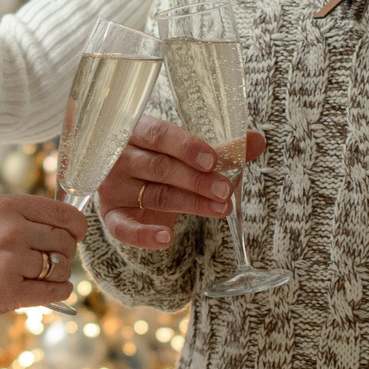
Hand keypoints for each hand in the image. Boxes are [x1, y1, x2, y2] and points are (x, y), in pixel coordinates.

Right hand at [0, 193, 86, 320]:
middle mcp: (12, 228)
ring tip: (39, 278)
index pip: (63, 213)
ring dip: (57, 275)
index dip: (76, 227)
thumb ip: (17, 218)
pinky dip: (58, 293)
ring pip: (61, 267)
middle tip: (51, 263)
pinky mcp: (9, 291)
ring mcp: (11, 259)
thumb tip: (58, 229)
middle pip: (65, 241)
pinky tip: (47, 292)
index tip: (74, 236)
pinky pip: (55, 290)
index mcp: (6, 206)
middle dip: (64, 254)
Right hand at [97, 116, 267, 248]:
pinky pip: (123, 228)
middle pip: (160, 167)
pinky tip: (167, 237)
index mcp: (137, 131)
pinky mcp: (111, 214)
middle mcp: (120, 157)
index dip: (186, 147)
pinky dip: (144, 235)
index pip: (158, 135)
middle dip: (196, 180)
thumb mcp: (186, 152)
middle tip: (226, 191)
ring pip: (155, 195)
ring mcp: (113, 186)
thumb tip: (257, 141)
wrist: (129, 181)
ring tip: (221, 208)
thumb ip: (220, 148)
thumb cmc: (160, 159)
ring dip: (191, 203)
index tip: (213, 161)